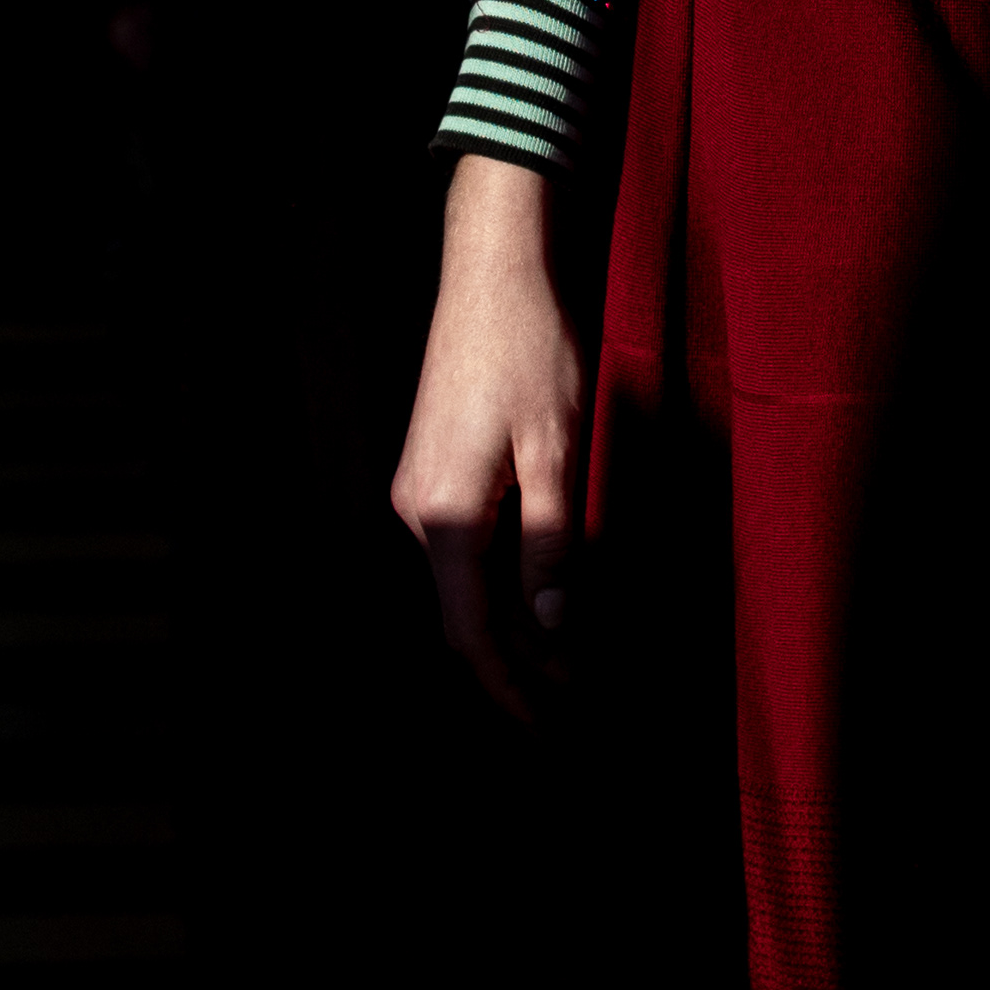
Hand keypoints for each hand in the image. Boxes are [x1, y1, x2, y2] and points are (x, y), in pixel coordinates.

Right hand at [391, 157, 590, 714]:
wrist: (493, 263)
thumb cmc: (531, 346)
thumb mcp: (556, 446)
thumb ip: (551, 541)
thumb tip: (553, 626)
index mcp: (444, 514)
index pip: (471, 631)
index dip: (511, 686)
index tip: (550, 726)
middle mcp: (417, 510)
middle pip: (461, 617)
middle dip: (515, 668)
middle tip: (572, 706)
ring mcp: (419, 487)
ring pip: (462, 584)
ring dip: (510, 627)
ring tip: (564, 663)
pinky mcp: (433, 466)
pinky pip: (462, 550)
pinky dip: (499, 586)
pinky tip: (537, 595)